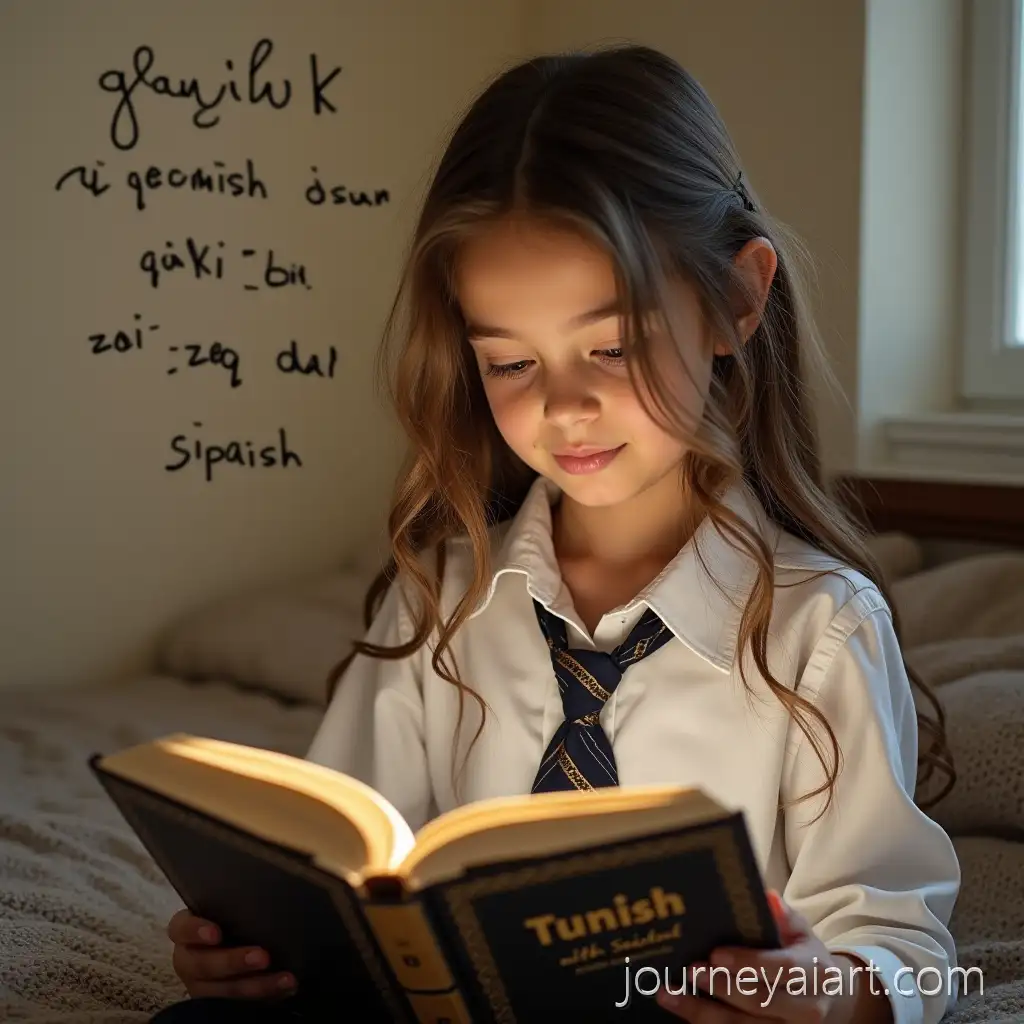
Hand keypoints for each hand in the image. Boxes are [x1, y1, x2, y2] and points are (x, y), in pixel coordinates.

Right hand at [167, 909, 296, 999]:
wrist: (239, 947)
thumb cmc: (236, 918)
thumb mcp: (231, 909)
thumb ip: (238, 904)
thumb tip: (271, 888)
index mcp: (187, 932)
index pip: (180, 928)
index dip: (195, 931)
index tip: (216, 933)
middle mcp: (190, 960)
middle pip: (202, 965)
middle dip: (233, 962)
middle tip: (263, 956)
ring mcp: (202, 985)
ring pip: (221, 992)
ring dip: (255, 986)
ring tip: (284, 978)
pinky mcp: (218, 1003)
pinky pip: (239, 1005)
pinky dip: (266, 996)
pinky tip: (287, 986)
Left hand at [656, 891, 890, 1022]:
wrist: (828, 997)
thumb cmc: (804, 956)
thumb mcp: (800, 930)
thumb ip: (782, 914)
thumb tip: (766, 896)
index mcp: (815, 973)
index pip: (782, 969)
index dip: (748, 963)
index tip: (715, 955)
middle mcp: (807, 1008)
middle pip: (760, 1002)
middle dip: (721, 987)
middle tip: (690, 971)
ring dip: (702, 1013)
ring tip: (669, 995)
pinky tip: (682, 1012)